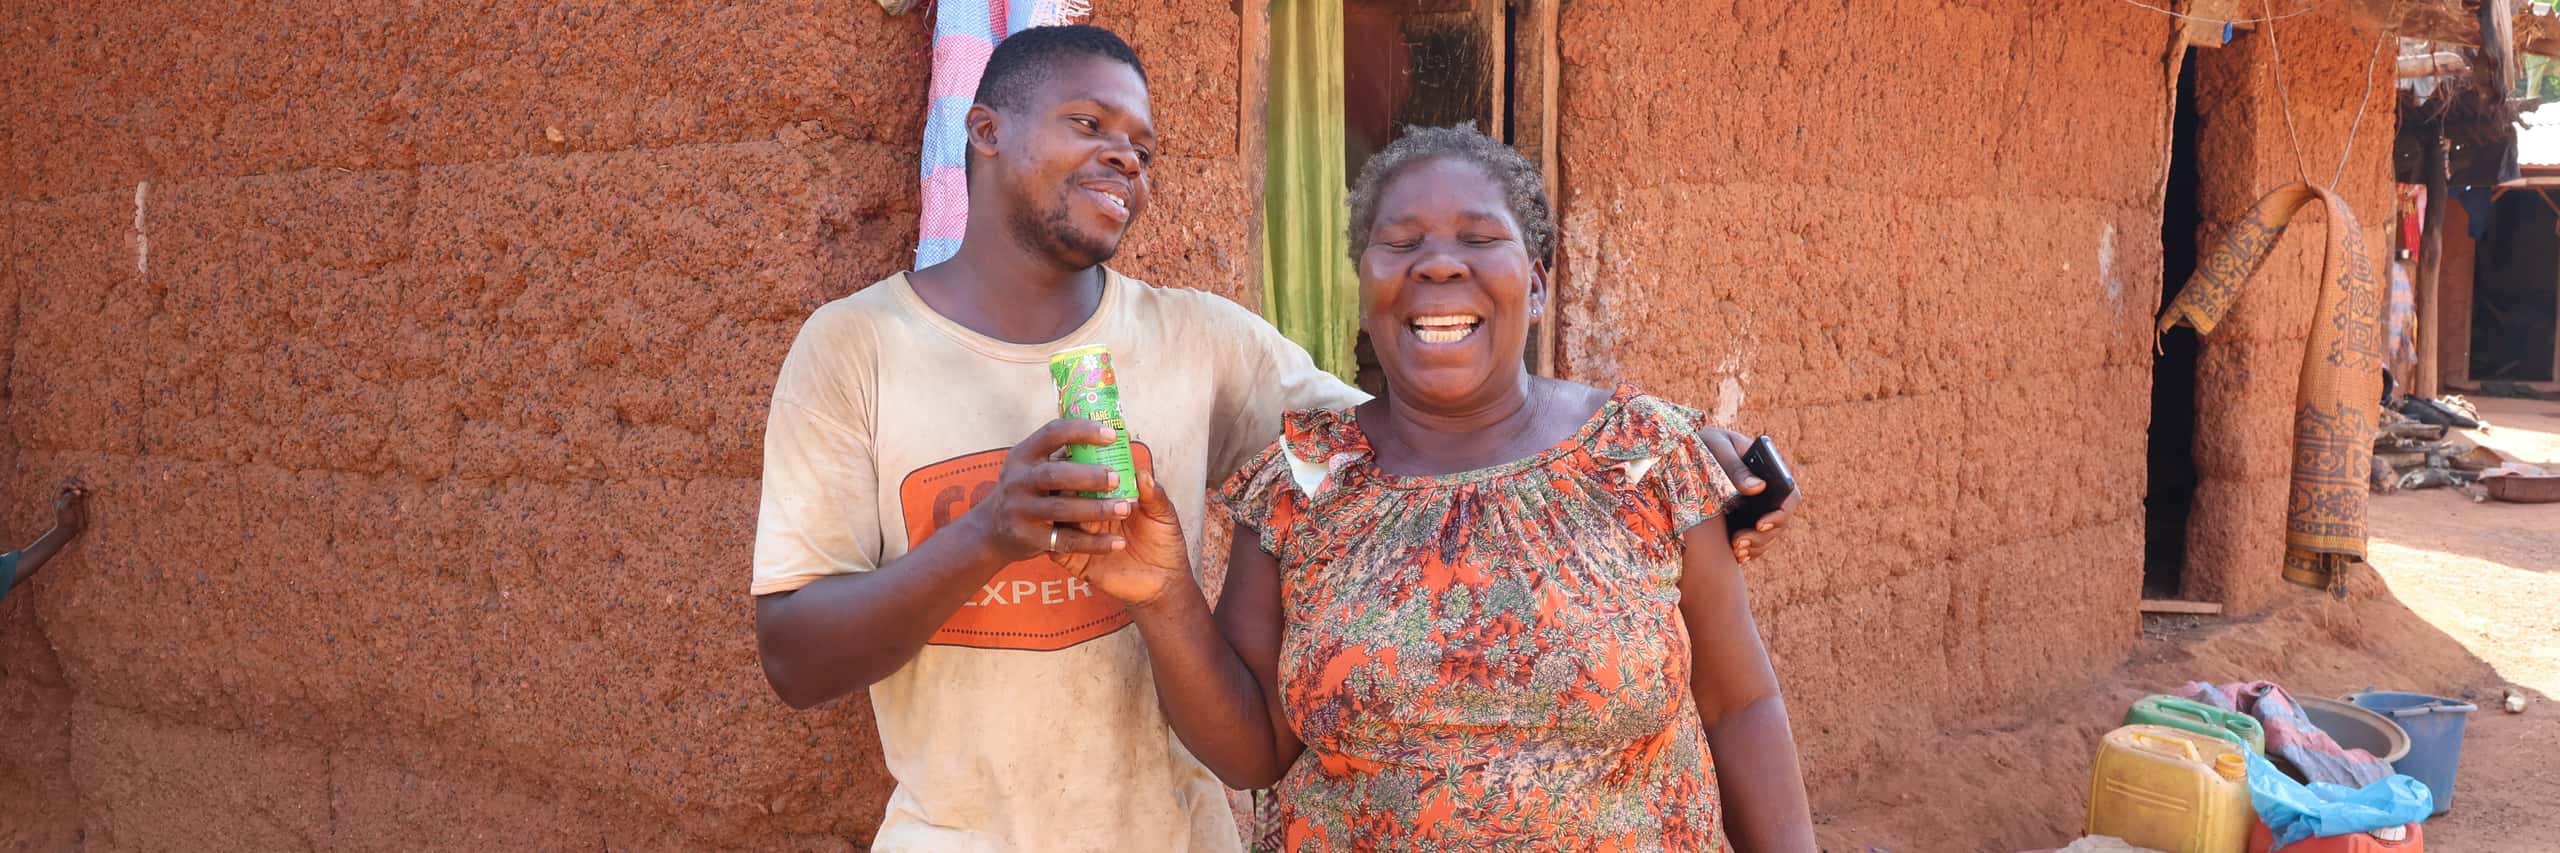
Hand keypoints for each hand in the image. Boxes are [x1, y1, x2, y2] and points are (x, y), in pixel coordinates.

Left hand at [53, 477, 87, 534]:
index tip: (78, 487)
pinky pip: (82, 491)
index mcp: (58, 495)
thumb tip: (78, 491)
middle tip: (84, 486)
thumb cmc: (64, 519)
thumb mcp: (64, 508)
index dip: (71, 483)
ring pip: (77, 486)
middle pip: (70, 482)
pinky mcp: (79, 500)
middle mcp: (64, 494)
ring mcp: (72, 497)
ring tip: (87, 488)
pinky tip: (88, 492)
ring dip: (82, 485)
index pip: (64, 484)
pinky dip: (85, 490)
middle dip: (77, 482)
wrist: (69, 529)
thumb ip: (69, 498)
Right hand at [966, 420, 1134, 561]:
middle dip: (1089, 475)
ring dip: (1096, 509)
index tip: (1112, 435)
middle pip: (1055, 474)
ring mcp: (1020, 510)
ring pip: (1061, 509)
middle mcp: (1018, 480)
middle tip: (1117, 478)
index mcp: (1024, 455)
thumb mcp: (1035, 466)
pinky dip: (1093, 543)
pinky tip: (1116, 542)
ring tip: (1124, 508)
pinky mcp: (1027, 538)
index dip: (1083, 431)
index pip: (1052, 433)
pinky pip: (1065, 541)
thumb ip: (1066, 456)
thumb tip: (1115, 437)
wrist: (991, 530)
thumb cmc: (1028, 489)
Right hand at [1055, 468, 1189, 606]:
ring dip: (1081, 512)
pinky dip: (1079, 543)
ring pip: (1058, 517)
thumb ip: (1153, 494)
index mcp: (1105, 495)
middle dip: (1077, 485)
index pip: (1085, 474)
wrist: (1164, 581)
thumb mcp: (1164, 514)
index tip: (1096, 459)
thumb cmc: (1164, 542)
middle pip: (1065, 492)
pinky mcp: (1075, 560)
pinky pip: (1061, 548)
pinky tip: (1115, 542)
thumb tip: (1142, 474)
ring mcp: (1079, 535)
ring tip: (1120, 514)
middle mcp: (1087, 512)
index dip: (1085, 464)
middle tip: (1104, 487)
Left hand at [1696, 427, 1801, 562]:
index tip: (1759, 523)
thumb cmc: (1703, 442)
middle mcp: (1768, 491)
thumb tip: (1758, 487)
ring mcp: (1757, 507)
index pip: (1789, 494)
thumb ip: (1735, 466)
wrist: (1684, 452)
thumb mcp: (1717, 447)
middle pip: (1781, 520)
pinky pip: (1756, 541)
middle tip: (1738, 542)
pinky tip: (1736, 554)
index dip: (1781, 512)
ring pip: (1770, 534)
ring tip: (1735, 549)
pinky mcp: (1743, 520)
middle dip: (1763, 536)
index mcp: (1770, 469)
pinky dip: (1749, 550)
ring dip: (1756, 546)